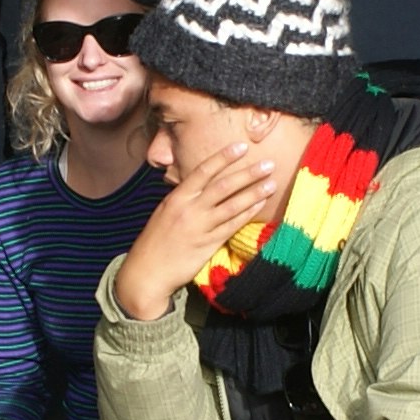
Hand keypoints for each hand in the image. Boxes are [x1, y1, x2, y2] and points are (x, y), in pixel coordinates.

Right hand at [117, 135, 284, 320]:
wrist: (147, 273)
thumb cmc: (155, 242)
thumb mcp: (164, 213)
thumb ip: (183, 199)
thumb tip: (200, 186)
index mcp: (177, 198)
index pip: (203, 171)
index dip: (224, 157)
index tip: (242, 147)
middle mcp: (189, 209)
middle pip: (223, 186)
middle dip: (248, 173)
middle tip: (268, 163)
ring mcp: (200, 227)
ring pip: (232, 205)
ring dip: (254, 193)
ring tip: (271, 183)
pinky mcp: (208, 244)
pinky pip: (232, 226)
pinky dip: (247, 213)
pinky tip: (260, 205)